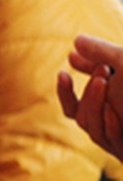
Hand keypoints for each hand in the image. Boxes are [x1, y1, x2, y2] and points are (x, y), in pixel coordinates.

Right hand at [58, 34, 122, 158]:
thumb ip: (101, 53)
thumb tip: (74, 43)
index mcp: (108, 107)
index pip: (74, 104)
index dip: (64, 90)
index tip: (63, 70)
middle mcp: (111, 123)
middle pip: (79, 114)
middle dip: (86, 92)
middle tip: (101, 71)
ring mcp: (120, 137)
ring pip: (89, 126)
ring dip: (94, 103)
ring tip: (105, 80)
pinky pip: (107, 138)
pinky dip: (110, 123)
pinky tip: (115, 111)